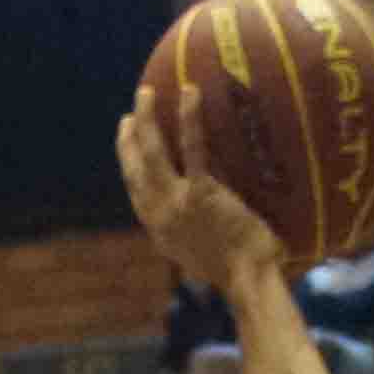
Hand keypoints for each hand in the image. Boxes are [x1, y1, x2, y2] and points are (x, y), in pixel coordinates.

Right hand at [118, 85, 283, 284]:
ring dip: (145, 119)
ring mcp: (176, 201)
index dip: (127, 162)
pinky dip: (188, 117)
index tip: (126, 141)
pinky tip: (190, 93)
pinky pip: (192, 147)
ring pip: (152, 151)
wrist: (247, 280)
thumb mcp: (202, 256)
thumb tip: (203, 220)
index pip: (135, 189)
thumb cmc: (237, 272)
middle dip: (128, 138)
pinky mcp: (200, 192)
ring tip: (146, 93)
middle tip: (129, 113)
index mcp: (158, 228)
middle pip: (134, 167)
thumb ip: (194, 234)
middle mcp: (158, 213)